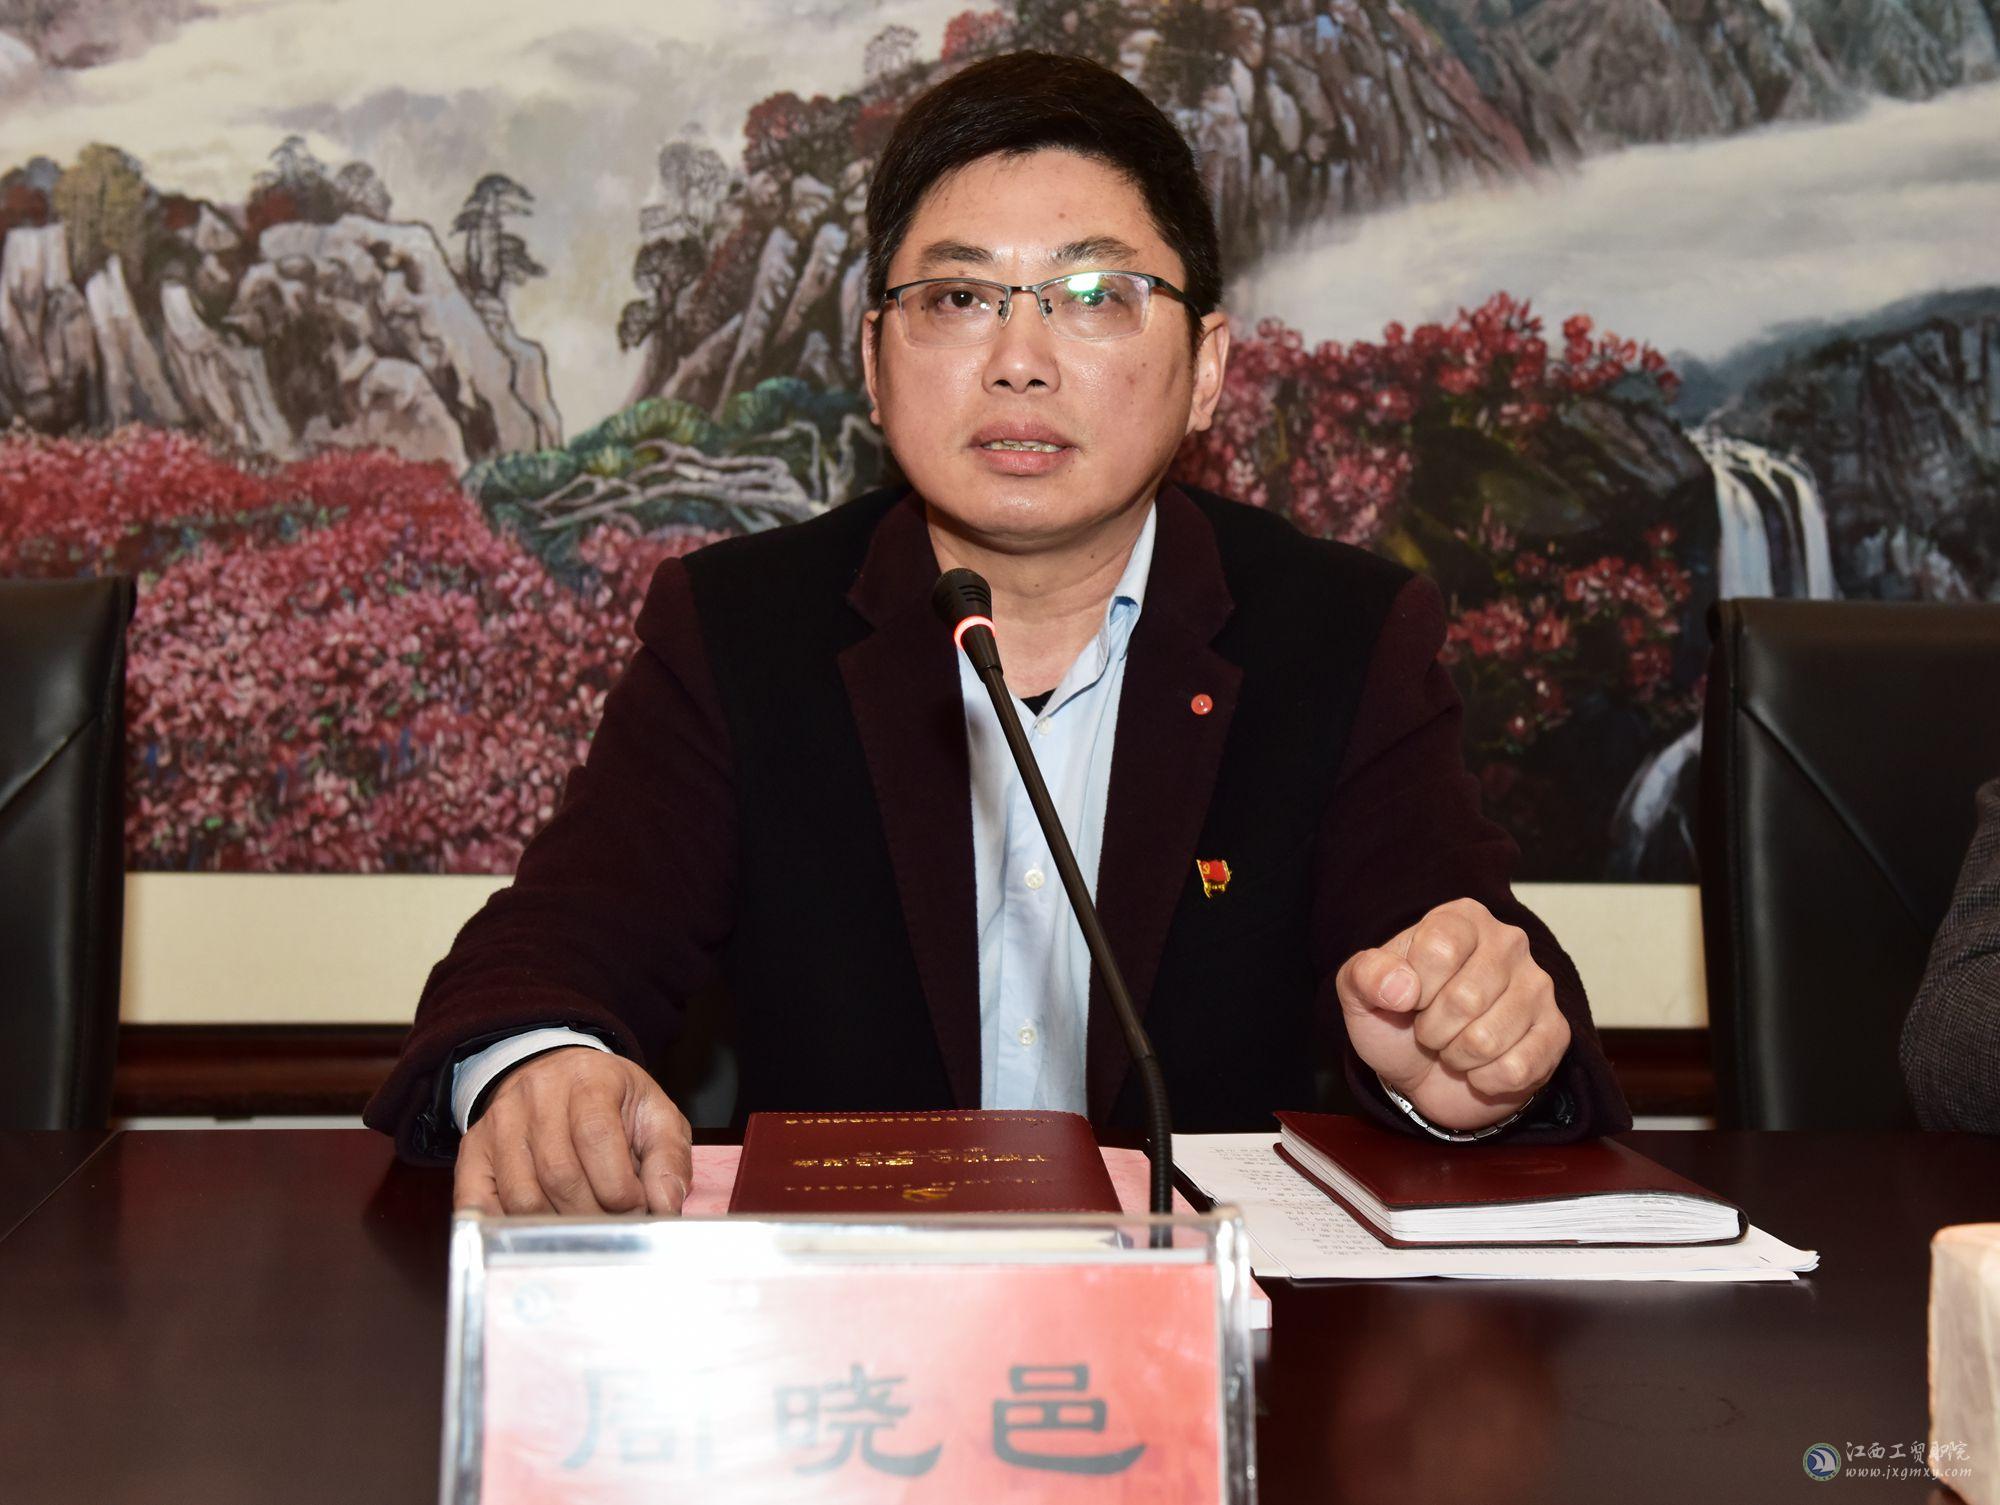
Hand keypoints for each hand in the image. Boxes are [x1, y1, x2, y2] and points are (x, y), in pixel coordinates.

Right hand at [453, 1046, 692, 1215]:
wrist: (561, 1077)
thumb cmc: (614, 1103)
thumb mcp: (655, 1116)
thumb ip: (668, 1160)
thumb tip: (666, 1207)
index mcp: (588, 1079)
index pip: (596, 1138)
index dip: (620, 1188)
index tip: (638, 1211)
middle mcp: (536, 1095)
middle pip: (559, 1174)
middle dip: (594, 1214)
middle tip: (614, 1227)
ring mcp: (499, 1123)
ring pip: (522, 1197)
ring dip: (557, 1227)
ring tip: (583, 1226)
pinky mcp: (474, 1151)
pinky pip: (479, 1203)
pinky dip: (506, 1229)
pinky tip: (534, 1235)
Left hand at [1334, 898, 1569, 1131]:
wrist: (1423, 1072)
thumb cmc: (1396, 1020)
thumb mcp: (1361, 993)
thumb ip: (1364, 976)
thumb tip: (1400, 987)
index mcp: (1462, 918)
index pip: (1440, 949)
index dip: (1414, 988)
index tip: (1408, 998)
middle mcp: (1509, 942)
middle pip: (1466, 998)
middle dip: (1432, 1030)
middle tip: (1429, 1029)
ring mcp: (1538, 987)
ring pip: (1488, 1039)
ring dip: (1456, 1057)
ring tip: (1453, 1045)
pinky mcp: (1556, 1033)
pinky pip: (1516, 1069)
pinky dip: (1484, 1080)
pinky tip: (1480, 1067)